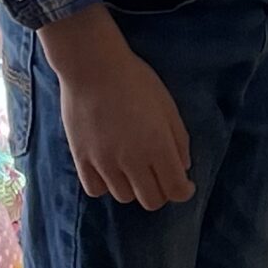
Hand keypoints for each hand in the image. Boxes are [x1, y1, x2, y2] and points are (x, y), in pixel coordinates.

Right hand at [35, 6, 193, 208]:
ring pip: (125, 197)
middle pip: (151, 201)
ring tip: (133, 166)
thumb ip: (179, 140)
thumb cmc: (135, 80)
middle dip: (161, 191)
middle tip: (160, 175)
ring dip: (134, 187)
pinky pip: (96, 190)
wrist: (92, 66)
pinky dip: (106, 185)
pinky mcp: (81, 160)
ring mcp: (104, 163)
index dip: (184, 191)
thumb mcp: (167, 105)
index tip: (185, 184)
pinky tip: (110, 168)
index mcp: (157, 146)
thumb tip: (183, 167)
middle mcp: (132, 161)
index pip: (176, 190)